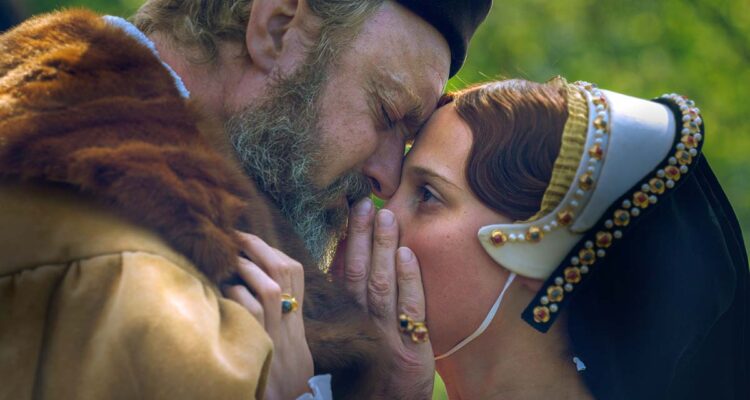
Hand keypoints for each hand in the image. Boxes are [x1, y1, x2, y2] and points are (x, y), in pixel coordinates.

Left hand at [223, 232, 313, 399]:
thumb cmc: (274, 380)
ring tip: (228, 260)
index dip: (273, 250)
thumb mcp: (283, 351)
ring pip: (269, 289)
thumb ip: (273, 322)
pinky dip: (236, 295)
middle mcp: (292, 328)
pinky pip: (250, 312)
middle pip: (286, 272)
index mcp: (297, 324)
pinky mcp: (261, 350)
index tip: (252, 240)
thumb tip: (245, 285)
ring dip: (246, 268)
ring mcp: (277, 338)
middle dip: (260, 246)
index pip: (296, 274)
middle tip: (235, 235)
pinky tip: (224, 292)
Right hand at [343, 198, 434, 398]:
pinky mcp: (413, 350)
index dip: (348, 244)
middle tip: (364, 203)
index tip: (350, 214)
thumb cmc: (366, 382)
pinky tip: (408, 253)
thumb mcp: (349, 346)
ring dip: (384, 247)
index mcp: (347, 323)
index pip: (344, 276)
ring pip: (382, 284)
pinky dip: (409, 279)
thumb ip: (348, 312)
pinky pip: (411, 308)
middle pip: (359, 273)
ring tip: (385, 215)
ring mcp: (387, 335)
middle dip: (362, 236)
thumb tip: (343, 274)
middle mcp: (362, 325)